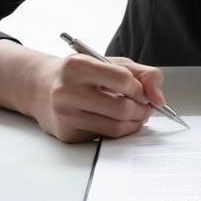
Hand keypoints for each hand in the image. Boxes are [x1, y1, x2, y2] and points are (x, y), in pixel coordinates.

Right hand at [31, 54, 166, 142]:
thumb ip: (141, 74)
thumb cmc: (79, 75)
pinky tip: (114, 121)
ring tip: (134, 115)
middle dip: (142, 110)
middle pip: (121, 107)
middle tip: (145, 108)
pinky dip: (117, 131)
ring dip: (134, 123)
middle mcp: (66, 90)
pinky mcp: (67, 134)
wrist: (41, 88)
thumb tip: (159, 99)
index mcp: (76, 66)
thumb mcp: (108, 62)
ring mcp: (65, 115)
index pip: (122, 79)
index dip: (140, 88)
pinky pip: (104, 138)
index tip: (144, 93)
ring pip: (115, 127)